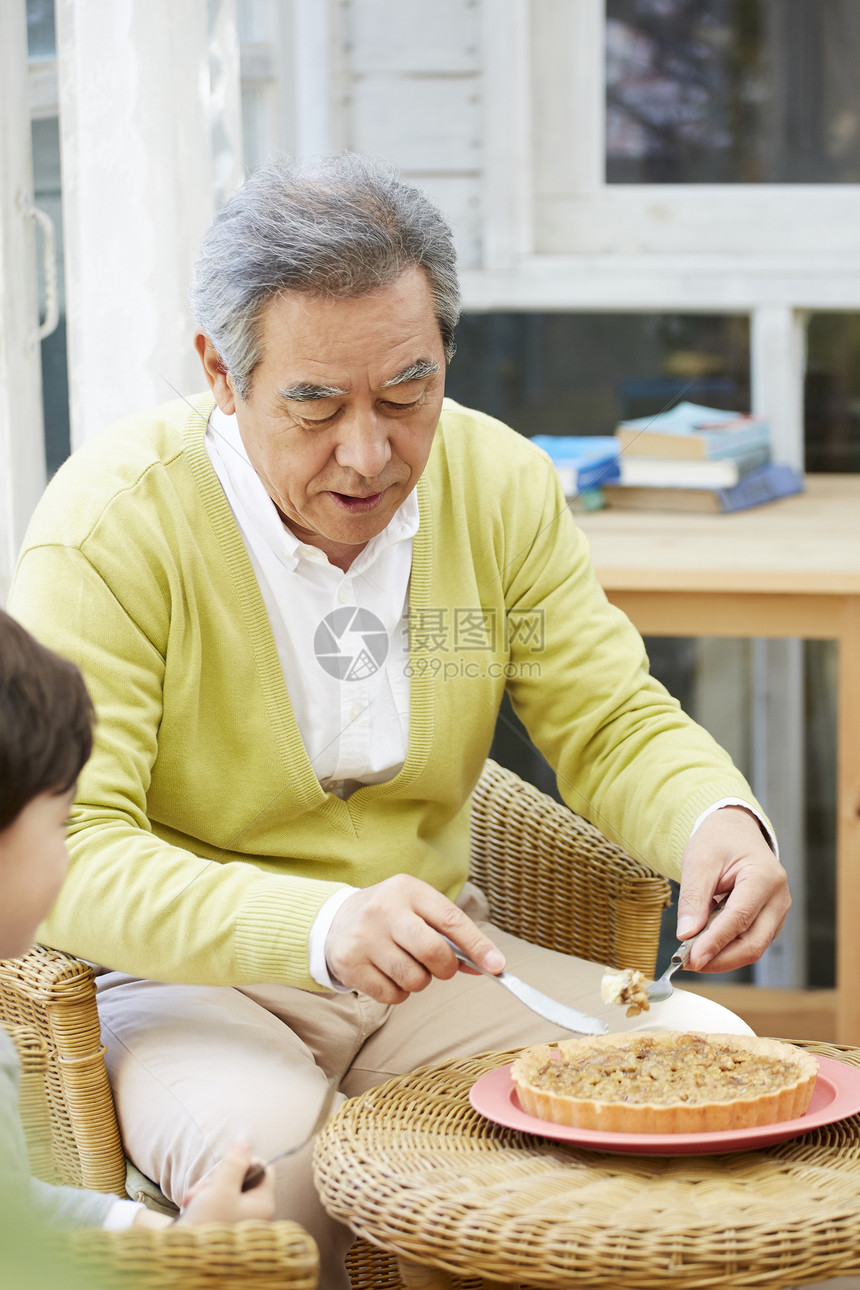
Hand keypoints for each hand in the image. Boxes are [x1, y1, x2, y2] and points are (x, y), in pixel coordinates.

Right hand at [177, 1143, 275, 1224]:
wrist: (182, 1254)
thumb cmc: (207, 1223)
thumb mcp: (221, 1189)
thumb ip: (234, 1163)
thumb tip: (244, 1142)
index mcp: (262, 1203)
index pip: (263, 1168)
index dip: (245, 1160)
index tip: (227, 1165)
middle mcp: (253, 1210)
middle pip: (240, 1174)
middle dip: (217, 1177)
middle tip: (206, 1188)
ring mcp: (237, 1215)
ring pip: (224, 1184)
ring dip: (206, 1187)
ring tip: (195, 1201)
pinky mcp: (221, 1219)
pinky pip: (214, 1197)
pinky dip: (202, 1198)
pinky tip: (192, 1207)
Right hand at [326, 874, 505, 1002]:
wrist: (335, 920)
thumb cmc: (392, 915)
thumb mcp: (418, 908)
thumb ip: (452, 932)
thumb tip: (488, 965)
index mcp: (408, 890)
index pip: (450, 919)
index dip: (477, 945)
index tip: (497, 967)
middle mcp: (384, 910)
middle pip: (433, 952)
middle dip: (446, 968)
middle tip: (441, 967)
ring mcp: (364, 938)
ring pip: (414, 979)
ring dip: (420, 981)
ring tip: (408, 965)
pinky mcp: (350, 965)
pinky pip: (392, 995)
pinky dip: (399, 992)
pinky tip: (389, 974)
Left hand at [676, 806, 789, 972]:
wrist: (734, 832)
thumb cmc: (719, 841)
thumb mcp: (699, 862)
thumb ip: (693, 899)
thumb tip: (687, 935)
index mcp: (765, 877)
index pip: (740, 918)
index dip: (715, 942)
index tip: (692, 959)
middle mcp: (778, 898)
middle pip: (753, 943)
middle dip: (720, 959)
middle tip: (688, 963)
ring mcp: (778, 911)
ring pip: (753, 947)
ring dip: (722, 956)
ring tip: (691, 954)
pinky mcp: (770, 920)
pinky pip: (751, 942)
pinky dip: (728, 948)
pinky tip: (705, 945)